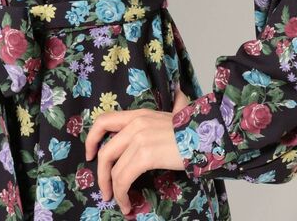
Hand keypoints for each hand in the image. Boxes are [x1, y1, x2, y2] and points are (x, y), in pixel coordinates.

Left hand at [84, 84, 189, 214]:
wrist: (207, 135)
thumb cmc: (193, 129)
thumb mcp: (175, 114)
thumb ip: (172, 106)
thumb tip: (178, 93)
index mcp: (139, 114)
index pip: (104, 120)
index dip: (92, 138)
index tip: (89, 154)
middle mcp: (135, 123)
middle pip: (105, 151)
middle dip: (101, 175)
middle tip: (105, 190)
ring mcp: (139, 138)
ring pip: (113, 169)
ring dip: (113, 190)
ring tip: (119, 201)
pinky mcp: (145, 154)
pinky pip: (124, 178)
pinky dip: (122, 194)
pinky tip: (128, 203)